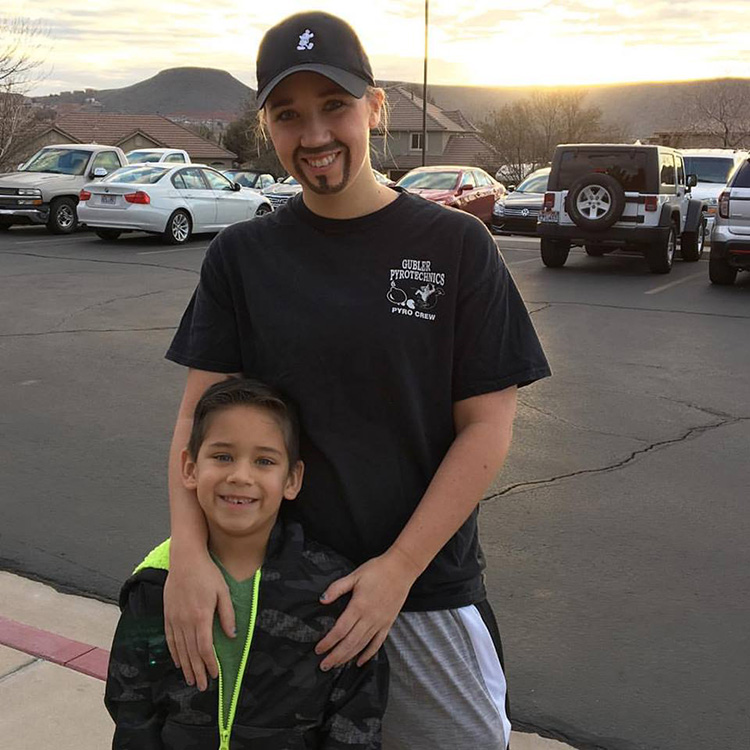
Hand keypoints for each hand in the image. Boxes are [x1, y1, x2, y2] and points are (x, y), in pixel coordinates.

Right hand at [164, 548, 235, 690]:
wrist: (185, 560)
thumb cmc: (207, 573)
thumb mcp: (223, 591)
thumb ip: (228, 615)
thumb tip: (232, 635)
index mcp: (201, 617)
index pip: (205, 648)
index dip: (210, 663)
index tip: (215, 674)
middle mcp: (186, 621)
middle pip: (191, 653)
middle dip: (198, 671)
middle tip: (203, 686)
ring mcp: (175, 619)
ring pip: (180, 649)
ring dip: (186, 666)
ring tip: (191, 679)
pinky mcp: (168, 615)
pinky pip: (170, 639)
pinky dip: (174, 653)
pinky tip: (178, 662)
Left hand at [315, 547, 419, 669]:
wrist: (401, 569)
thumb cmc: (377, 570)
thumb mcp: (354, 575)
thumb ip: (337, 588)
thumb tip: (322, 599)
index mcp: (358, 606)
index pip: (340, 630)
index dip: (328, 642)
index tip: (318, 649)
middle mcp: (369, 618)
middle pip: (349, 642)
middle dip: (335, 656)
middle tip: (324, 666)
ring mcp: (380, 622)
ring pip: (362, 645)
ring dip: (348, 657)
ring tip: (337, 665)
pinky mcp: (388, 623)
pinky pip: (377, 643)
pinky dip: (368, 654)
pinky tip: (360, 662)